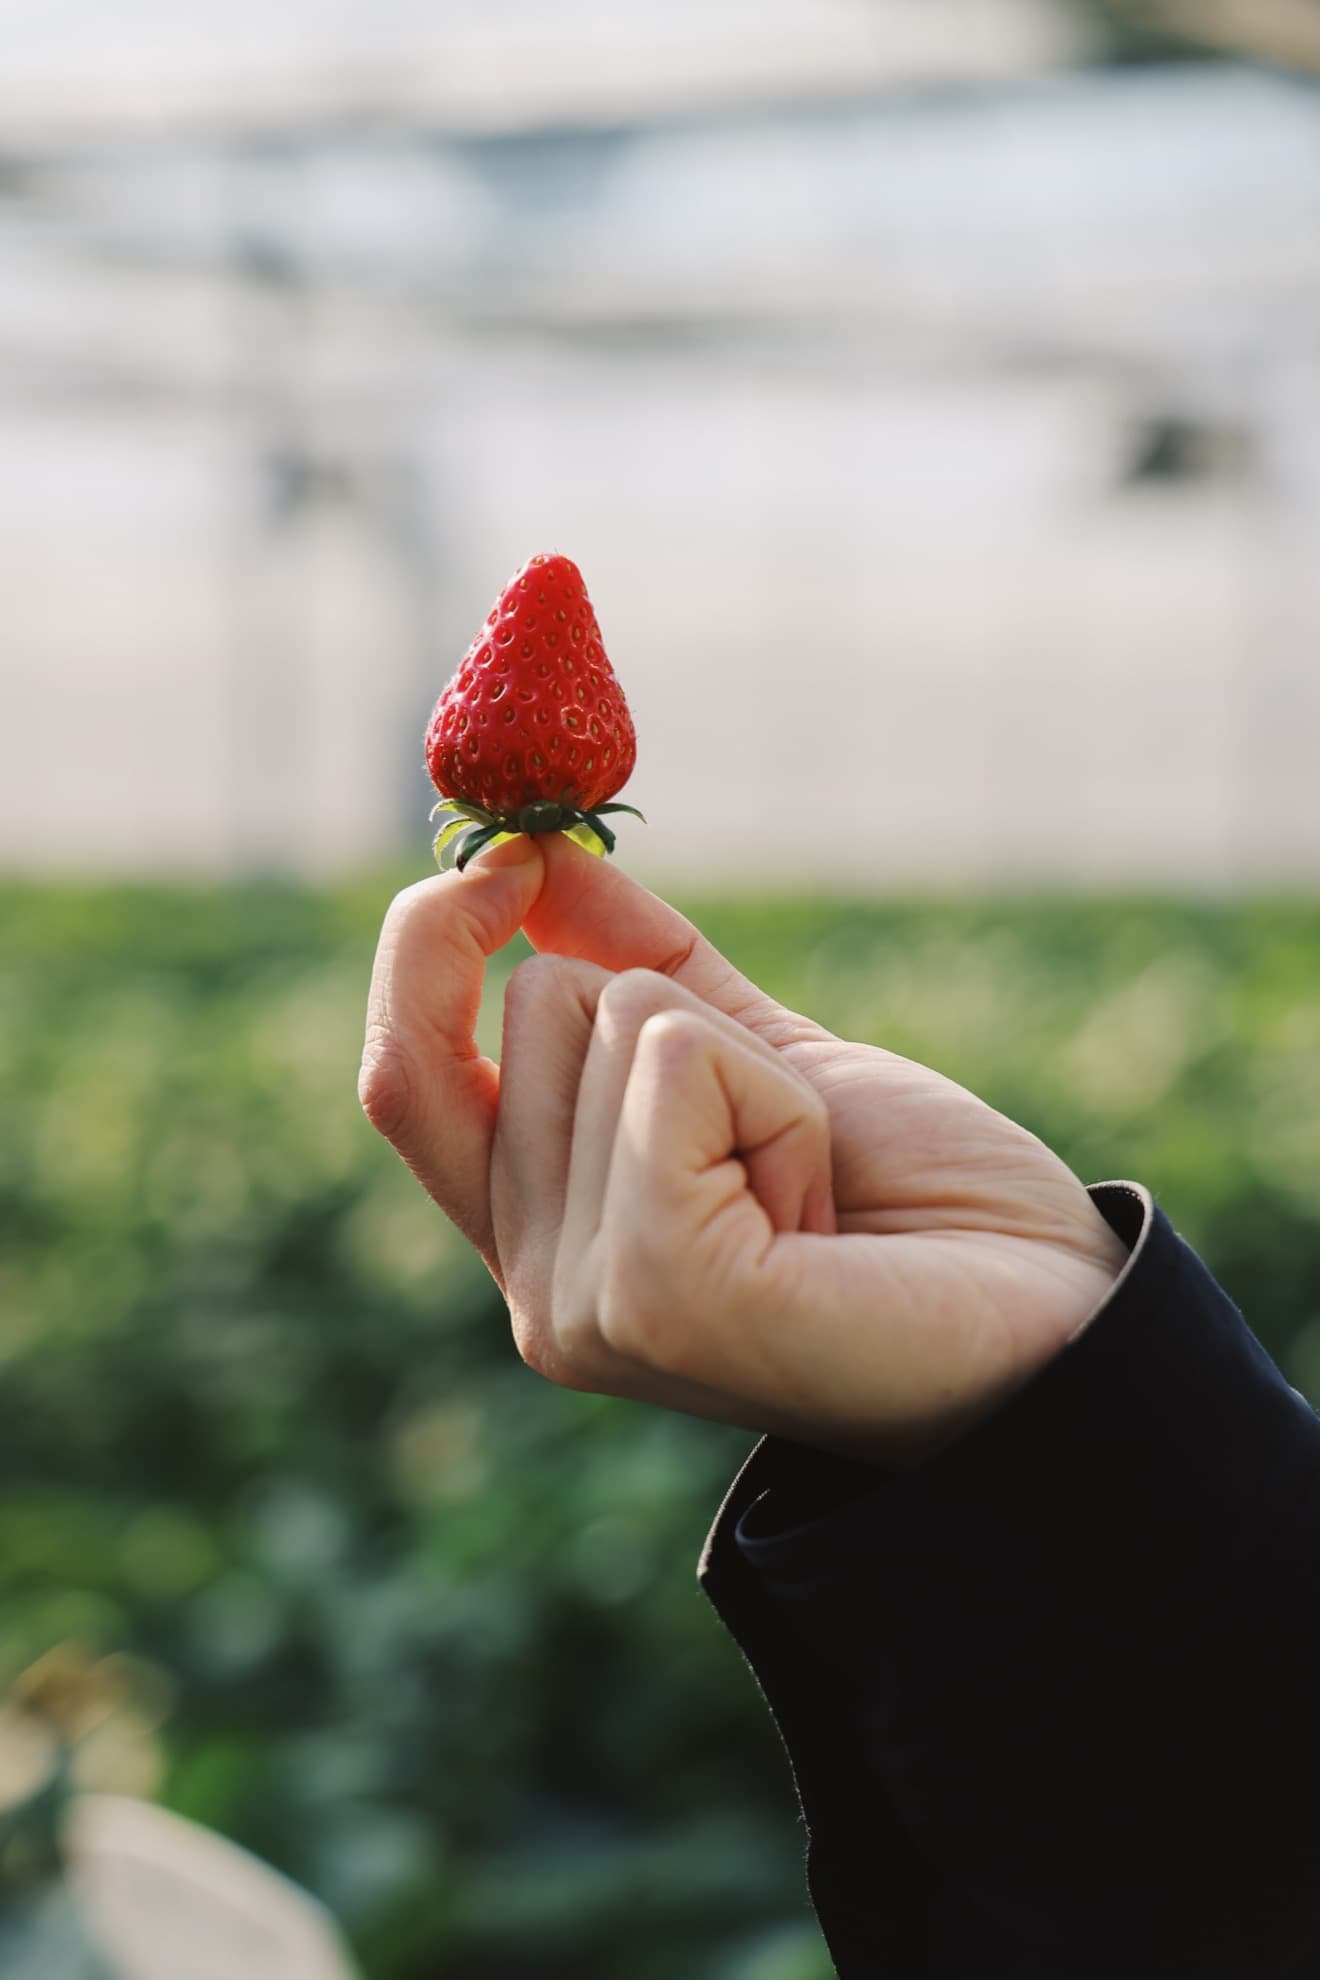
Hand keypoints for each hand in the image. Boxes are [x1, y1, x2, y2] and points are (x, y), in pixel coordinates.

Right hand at [359, 836, 1127, 1464]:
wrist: (1058, 1326)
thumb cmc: (920, 1211)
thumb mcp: (758, 1059)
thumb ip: (637, 967)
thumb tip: (533, 850)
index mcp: (543, 1238)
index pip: (403, 1073)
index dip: (428, 948)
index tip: (509, 862)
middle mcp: (536, 1286)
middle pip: (528, 1004)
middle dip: (682, 1019)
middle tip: (783, 1146)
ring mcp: (582, 1303)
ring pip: (607, 1015)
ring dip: (750, 1065)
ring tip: (814, 1187)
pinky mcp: (653, 1296)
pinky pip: (674, 1066)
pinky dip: (779, 1097)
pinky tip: (825, 1210)